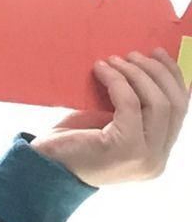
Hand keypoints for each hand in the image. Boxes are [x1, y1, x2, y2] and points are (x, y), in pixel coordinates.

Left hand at [31, 49, 189, 186]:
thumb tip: (144, 68)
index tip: (158, 54)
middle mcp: (157, 159)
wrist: (42, 167)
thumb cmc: (72, 143)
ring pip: (158, 103)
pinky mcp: (125, 148)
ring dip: (137, 74)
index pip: (180, 110)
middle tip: (133, 54)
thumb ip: (133, 109)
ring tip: (115, 60)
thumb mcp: (110, 125)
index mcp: (157, 154)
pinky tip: (101, 69)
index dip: (173, 78)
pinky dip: (117, 81)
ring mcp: (144, 156)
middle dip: (157, 72)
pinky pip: (129, 103)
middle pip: (175, 104)